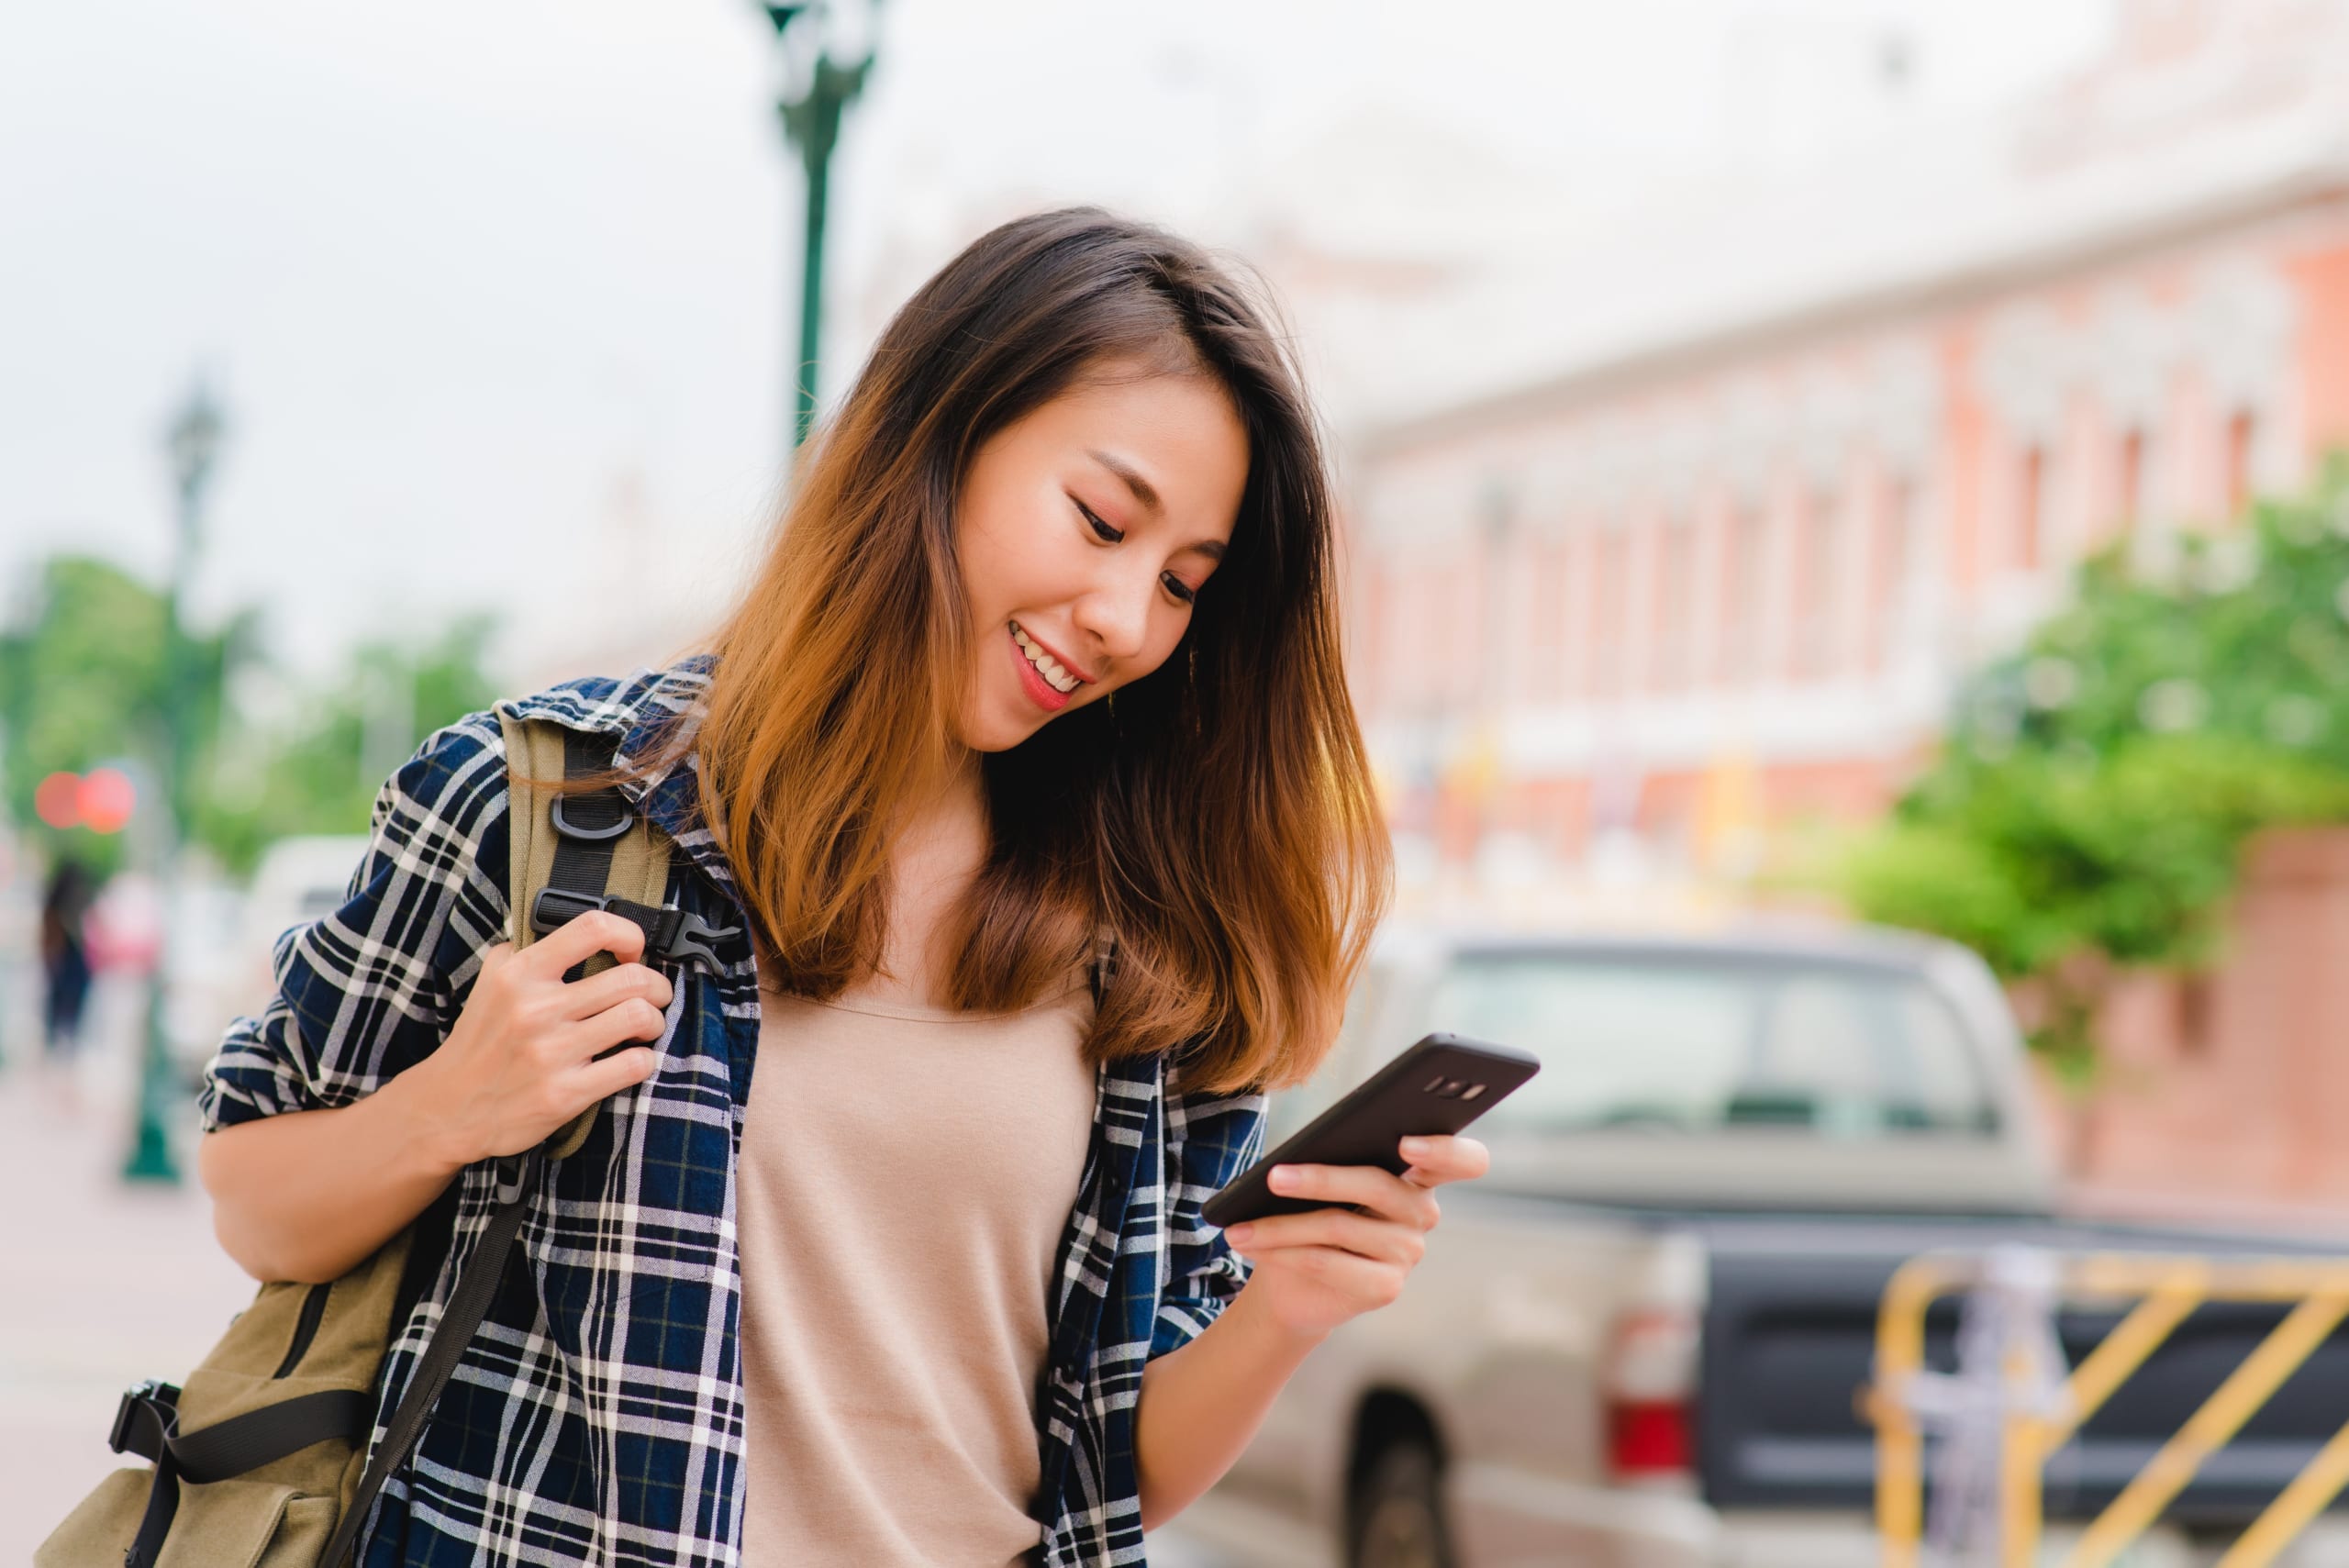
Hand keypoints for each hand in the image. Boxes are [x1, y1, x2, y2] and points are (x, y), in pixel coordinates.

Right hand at [410, 911, 671, 1168]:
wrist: (447, 1110)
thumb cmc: (480, 1043)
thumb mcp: (489, 982)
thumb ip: (526, 951)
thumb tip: (575, 934)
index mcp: (519, 974)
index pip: (593, 928)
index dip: (629, 934)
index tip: (633, 953)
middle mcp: (535, 1009)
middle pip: (632, 978)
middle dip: (657, 986)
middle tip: (654, 996)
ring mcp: (551, 1053)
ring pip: (640, 1017)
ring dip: (655, 1022)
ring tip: (645, 1028)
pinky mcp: (564, 1094)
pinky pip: (634, 1064)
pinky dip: (645, 1059)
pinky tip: (632, 1059)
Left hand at [1219, 1134, 1490, 1340]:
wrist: (1295, 1282)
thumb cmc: (1309, 1212)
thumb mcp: (1320, 1182)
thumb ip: (1328, 1160)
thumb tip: (1296, 1160)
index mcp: (1419, 1172)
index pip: (1464, 1159)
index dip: (1444, 1150)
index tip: (1407, 1143)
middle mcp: (1422, 1212)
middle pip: (1379, 1186)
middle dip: (1320, 1179)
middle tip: (1273, 1177)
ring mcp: (1408, 1252)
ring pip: (1339, 1226)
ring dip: (1279, 1225)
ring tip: (1239, 1225)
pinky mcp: (1386, 1287)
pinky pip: (1326, 1262)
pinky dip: (1282, 1251)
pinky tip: (1250, 1244)